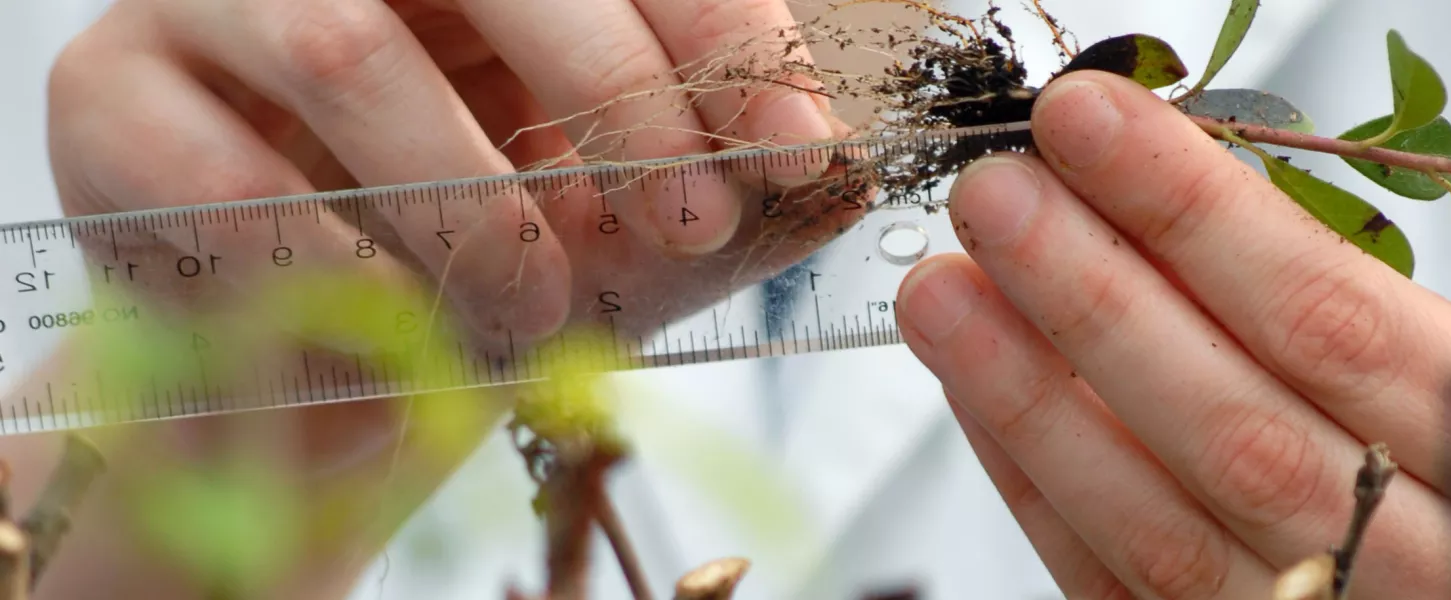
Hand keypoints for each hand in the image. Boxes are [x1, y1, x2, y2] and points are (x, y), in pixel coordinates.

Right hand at [31, 0, 847, 595]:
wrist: (307, 382)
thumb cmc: (472, 277)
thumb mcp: (618, 228)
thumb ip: (714, 182)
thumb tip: (852, 166)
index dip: (714, 33)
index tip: (798, 145)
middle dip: (614, 88)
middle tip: (695, 214)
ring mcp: (207, 1)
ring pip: (346, 47)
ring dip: (474, 200)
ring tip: (537, 308)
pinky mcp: (105, 98)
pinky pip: (232, 166)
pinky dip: (343, 264)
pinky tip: (401, 322)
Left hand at [896, 70, 1450, 599]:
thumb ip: (1342, 316)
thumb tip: (1137, 199)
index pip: (1341, 322)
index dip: (1197, 218)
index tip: (1088, 126)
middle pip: (1242, 431)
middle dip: (1098, 299)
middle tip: (996, 198)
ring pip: (1163, 530)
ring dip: (1034, 398)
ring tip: (946, 293)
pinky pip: (1118, 588)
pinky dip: (1040, 487)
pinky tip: (981, 394)